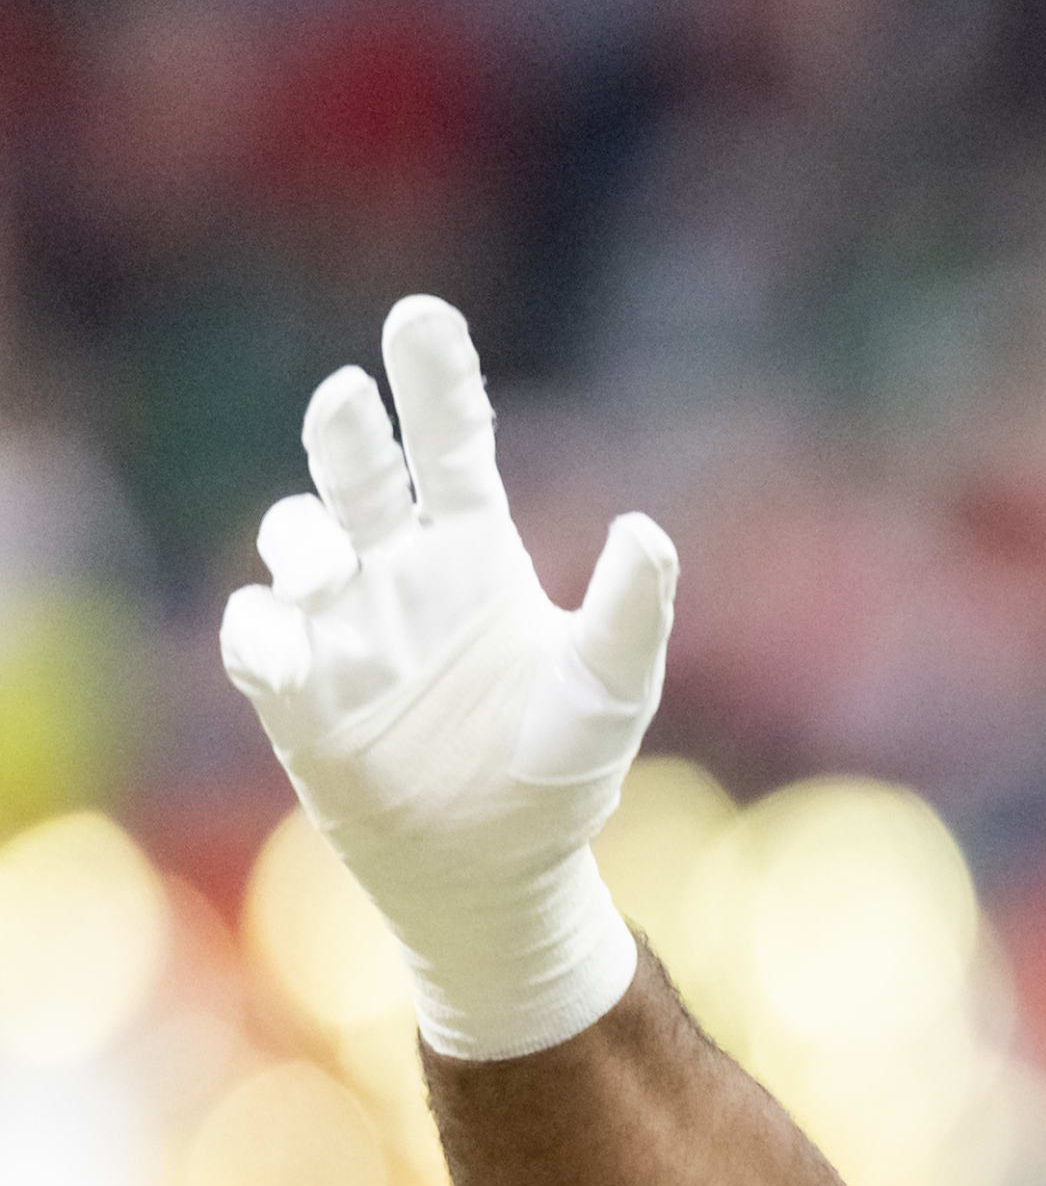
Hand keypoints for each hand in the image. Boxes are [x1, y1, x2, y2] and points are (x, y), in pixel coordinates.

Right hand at [219, 295, 672, 1060]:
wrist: (496, 867)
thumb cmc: (560, 772)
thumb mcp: (611, 691)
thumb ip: (631, 613)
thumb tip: (646, 530)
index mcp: (477, 555)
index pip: (452, 446)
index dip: (436, 382)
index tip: (421, 318)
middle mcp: (400, 572)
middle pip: (362, 472)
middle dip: (349, 429)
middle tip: (349, 396)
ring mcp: (342, 626)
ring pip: (297, 539)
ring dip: (303, 534)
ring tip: (333, 559)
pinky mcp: (297, 691)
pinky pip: (259, 638)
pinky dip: (263, 628)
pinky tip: (289, 633)